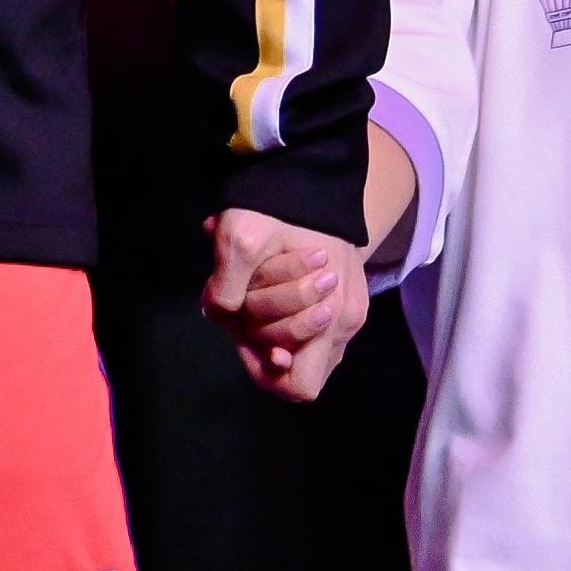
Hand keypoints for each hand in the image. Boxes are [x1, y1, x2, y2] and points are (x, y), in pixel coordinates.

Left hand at [209, 205, 367, 403]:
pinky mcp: (348, 303)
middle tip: (246, 307)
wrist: (318, 184)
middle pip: (295, 368)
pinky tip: (270, 288)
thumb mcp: (240, 237)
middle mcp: (345, 325)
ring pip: (302, 349)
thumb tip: (221, 316)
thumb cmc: (280, 211)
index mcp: (333, 316)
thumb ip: (227, 286)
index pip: (299, 386)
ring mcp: (349, 316)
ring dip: (271, 328)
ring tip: (258, 293)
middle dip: (263, 342)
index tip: (249, 341)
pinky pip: (312, 331)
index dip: (267, 372)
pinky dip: (285, 316)